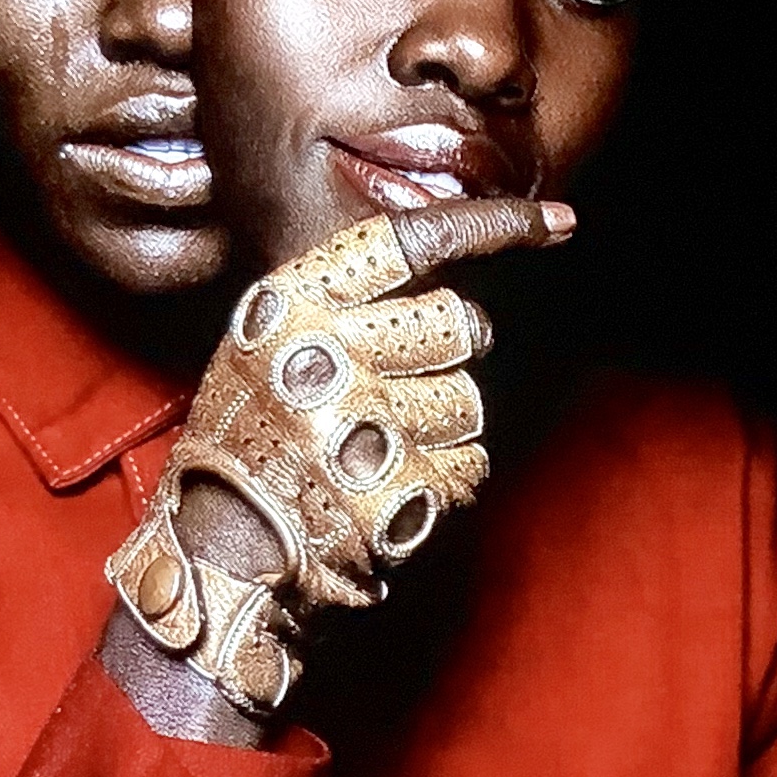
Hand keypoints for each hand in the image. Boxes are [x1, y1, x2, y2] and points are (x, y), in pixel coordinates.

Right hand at [105, 198, 571, 716]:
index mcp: (288, 305)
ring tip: (384, 448)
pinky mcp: (394, 493)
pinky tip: (394, 490)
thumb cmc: (247, 441)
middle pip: (461, 323)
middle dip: (456, 353)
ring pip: (470, 400)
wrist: (218, 554)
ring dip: (445, 428)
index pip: (411, 240)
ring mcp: (362, 425)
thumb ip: (336, 303)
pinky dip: (446, 483)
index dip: (493, 225)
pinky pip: (469, 468)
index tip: (558, 221)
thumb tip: (444, 269)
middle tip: (412, 384)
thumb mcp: (261, 344)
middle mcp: (325, 355)